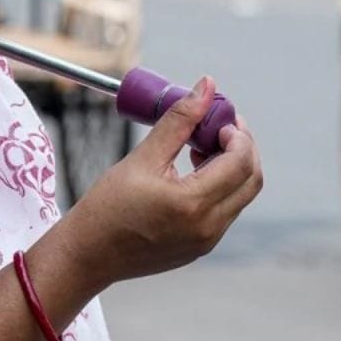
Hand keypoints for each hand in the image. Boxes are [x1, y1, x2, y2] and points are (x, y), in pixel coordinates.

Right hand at [62, 77, 261, 286]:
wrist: (89, 253)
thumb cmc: (108, 206)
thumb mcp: (142, 157)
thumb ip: (179, 120)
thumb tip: (206, 87)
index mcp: (193, 204)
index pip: (240, 162)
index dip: (238, 133)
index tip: (219, 116)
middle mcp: (208, 227)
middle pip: (251, 180)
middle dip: (243, 147)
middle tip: (219, 125)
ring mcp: (207, 241)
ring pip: (240, 195)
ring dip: (232, 166)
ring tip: (199, 146)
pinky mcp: (201, 247)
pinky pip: (225, 210)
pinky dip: (220, 185)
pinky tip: (193, 170)